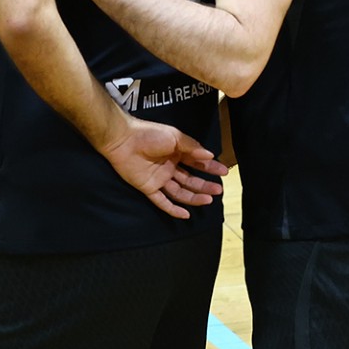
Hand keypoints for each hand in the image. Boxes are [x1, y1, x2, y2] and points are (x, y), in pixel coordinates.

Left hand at [100, 119, 225, 220]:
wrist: (124, 139)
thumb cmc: (150, 134)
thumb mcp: (175, 137)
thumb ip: (192, 147)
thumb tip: (210, 156)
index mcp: (177, 153)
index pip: (197, 163)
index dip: (210, 168)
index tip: (224, 172)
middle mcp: (170, 167)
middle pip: (190, 180)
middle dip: (204, 186)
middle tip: (218, 190)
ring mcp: (159, 178)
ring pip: (179, 192)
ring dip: (194, 197)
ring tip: (209, 200)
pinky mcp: (148, 188)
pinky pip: (162, 201)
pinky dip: (173, 209)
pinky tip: (186, 214)